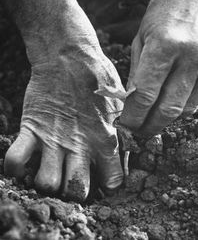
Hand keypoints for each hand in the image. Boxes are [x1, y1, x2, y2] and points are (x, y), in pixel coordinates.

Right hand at [4, 23, 123, 200]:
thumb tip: (131, 147)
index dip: (108, 184)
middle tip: (72, 178)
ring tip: (50, 169)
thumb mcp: (120, 104)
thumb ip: (126, 129)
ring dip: (47, 183)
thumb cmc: (98, 78)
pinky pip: (15, 160)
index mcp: (107, 140)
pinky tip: (25, 161)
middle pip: (76, 191)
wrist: (70, 55)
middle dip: (74, 192)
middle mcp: (81, 144)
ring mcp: (53, 138)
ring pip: (47, 183)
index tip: (103, 177)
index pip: (113, 182)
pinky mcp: (31, 127)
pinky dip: (16, 168)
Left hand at [120, 0, 197, 135]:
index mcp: (164, 45)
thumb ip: (137, 71)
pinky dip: (183, 107)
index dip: (133, 116)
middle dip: (150, 126)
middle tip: (138, 131)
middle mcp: (191, 56)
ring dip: (167, 120)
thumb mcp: (142, 35)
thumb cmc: (166, 10)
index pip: (146, 95)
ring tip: (153, 119)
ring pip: (187, 109)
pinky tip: (171, 103)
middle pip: (168, 109)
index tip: (125, 124)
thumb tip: (130, 102)